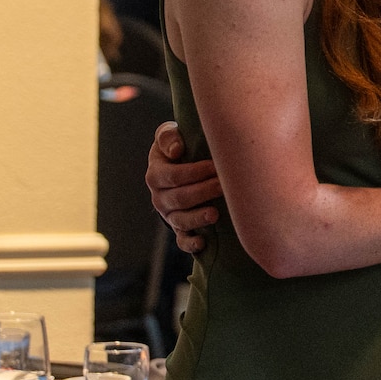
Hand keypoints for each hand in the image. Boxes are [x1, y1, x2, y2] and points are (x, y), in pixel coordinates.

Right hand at [147, 122, 220, 254]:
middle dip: (203, 192)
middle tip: (224, 185)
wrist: (180, 165)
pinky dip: (191, 244)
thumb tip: (176, 151)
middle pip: (179, 198)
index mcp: (156, 174)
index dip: (194, 172)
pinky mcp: (180, 228)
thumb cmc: (179, 146)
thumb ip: (168, 136)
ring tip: (215, 214)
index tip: (215, 166)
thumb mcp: (169, 135)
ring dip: (197, 218)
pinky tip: (202, 243)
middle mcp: (160, 197)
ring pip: (180, 220)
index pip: (172, 175)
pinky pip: (182, 241)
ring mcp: (170, 214)